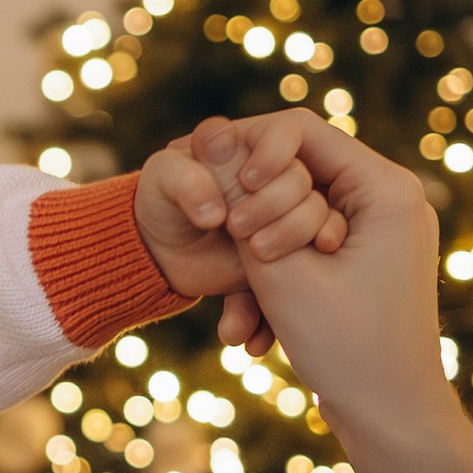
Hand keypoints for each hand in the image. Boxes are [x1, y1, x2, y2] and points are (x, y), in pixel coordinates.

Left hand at [133, 111, 346, 328]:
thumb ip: (185, 182)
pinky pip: (303, 278)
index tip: (249, 181)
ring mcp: (290, 217)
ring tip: (259, 295)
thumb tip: (215, 209)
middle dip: (285, 220)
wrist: (160, 255)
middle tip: (248, 244)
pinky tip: (253, 338)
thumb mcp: (162, 183)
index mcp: (256, 144)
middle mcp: (283, 177)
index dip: (277, 157)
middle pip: (309, 189)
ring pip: (315, 235)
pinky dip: (277, 312)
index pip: (290, 134)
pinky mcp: (290, 257)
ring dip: (292, 268)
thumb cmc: (158, 203)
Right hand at [220, 115, 453, 450]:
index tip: (226, 193)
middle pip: (299, 169)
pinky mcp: (368, 265)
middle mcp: (392, 201)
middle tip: (234, 243)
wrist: (393, 421)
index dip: (250, 151)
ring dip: (261, 255)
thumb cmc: (347, 348)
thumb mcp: (280, 271)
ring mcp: (382, 234)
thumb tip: (217, 163)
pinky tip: (254, 334)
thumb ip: (246, 210)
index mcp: (387, 189)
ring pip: (297, 214)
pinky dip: (280, 278)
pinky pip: (309, 249)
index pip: (300, 131)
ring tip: (243, 310)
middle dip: (256, 210)